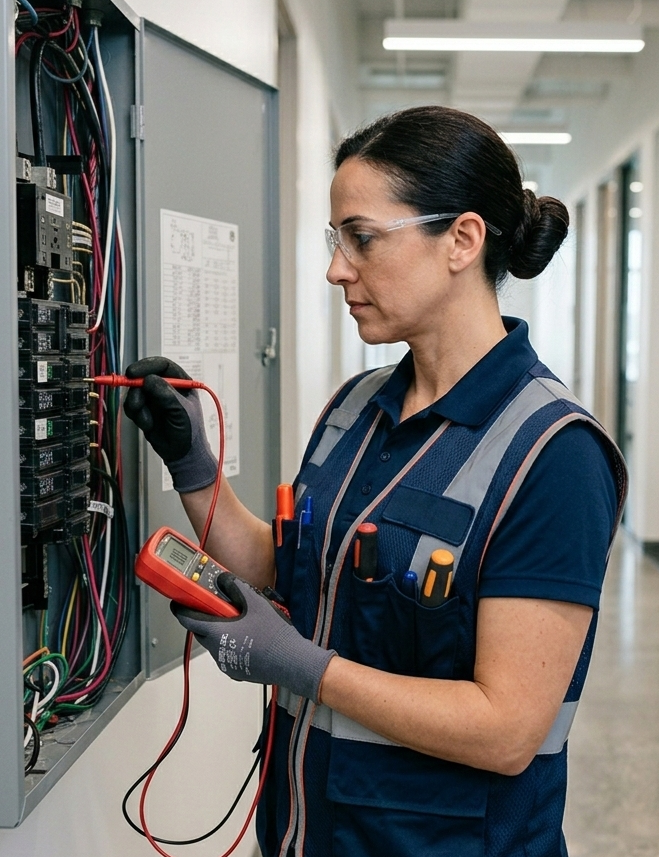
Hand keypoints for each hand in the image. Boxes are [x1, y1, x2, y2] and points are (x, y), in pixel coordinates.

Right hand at [123, 356, 216, 492]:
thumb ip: (166, 394)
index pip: (162, 365)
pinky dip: (137, 416)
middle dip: (136, 388)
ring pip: (134, 392)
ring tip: (148, 420)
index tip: (133, 373)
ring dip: (137, 406)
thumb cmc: (190, 432)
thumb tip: (149, 380)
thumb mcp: (181, 411)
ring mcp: (154, 398)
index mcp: (181, 382)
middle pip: (143, 376)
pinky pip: (131, 406)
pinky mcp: (144, 410)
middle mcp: (165, 387)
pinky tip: (148, 424)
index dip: (146, 366)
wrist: (182, 454)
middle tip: (136, 400)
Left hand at [172, 574, 335, 702]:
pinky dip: (230, 643)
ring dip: (219, 631)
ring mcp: (227, 664)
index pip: (188, 620)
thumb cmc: (273, 634)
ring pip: (215, 644)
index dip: (181, 609)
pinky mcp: (238, 671)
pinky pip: (227, 654)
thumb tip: (223, 579)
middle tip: (215, 606)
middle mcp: (217, 651)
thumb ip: (235, 587)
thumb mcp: (256, 602)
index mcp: (217, 633)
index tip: (178, 602)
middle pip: (201, 632)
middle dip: (204, 619)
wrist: (292, 662)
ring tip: (238, 620)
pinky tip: (248, 636)